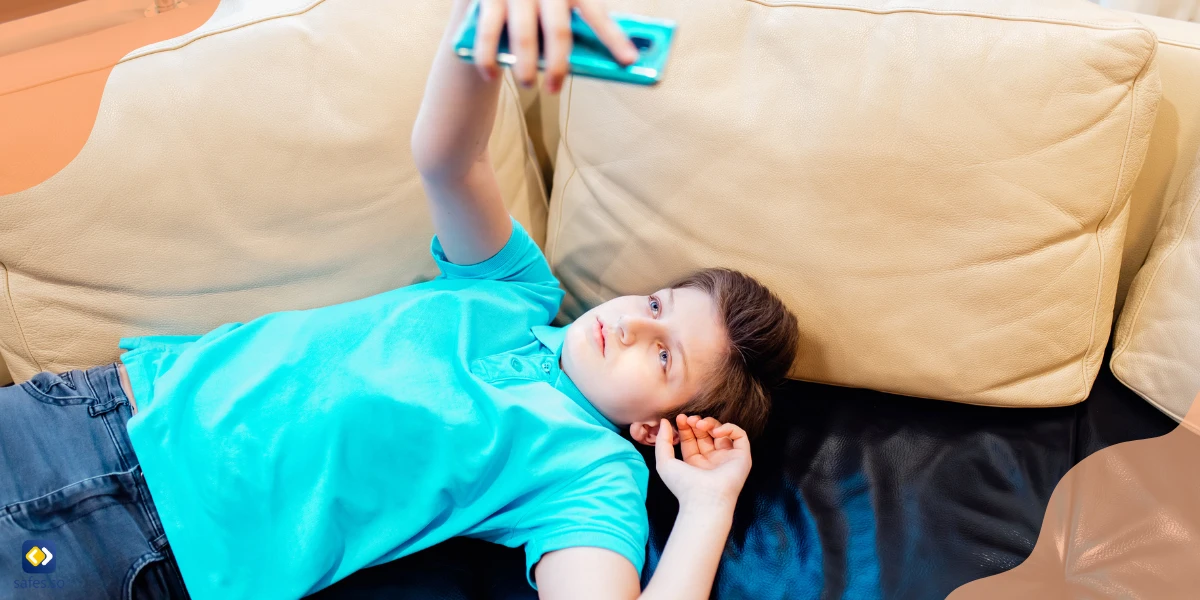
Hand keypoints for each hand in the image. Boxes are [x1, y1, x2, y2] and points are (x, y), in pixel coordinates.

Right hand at [471, 0, 640, 93]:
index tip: (629, 62)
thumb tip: (605, 59)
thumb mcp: (558, 3)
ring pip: (524, 37)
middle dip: (558, 66)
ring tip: (527, 84)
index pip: (596, 14)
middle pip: (559, 32)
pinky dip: (488, 58)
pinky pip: (488, 33)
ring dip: (525, 67)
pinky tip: (491, 73)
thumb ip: (574, 21)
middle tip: (554, 89)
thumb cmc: (536, 2)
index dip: (614, 39)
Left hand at [654, 414, 751, 512]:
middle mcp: (713, 460)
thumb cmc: (684, 485)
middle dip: (698, 423)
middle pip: (706, 434)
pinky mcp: (742, 456)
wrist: (704, 499)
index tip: (680, 418)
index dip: (686, 427)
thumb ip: (662, 441)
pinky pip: (740, 435)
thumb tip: (664, 422)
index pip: (692, 438)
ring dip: (711, 423)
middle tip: (690, 419)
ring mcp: (728, 458)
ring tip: (700, 424)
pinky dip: (729, 428)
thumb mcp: (665, 462)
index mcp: (695, 463)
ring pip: (722, 432)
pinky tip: (716, 432)